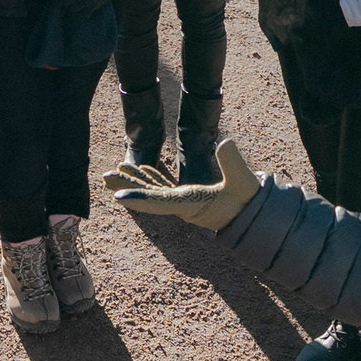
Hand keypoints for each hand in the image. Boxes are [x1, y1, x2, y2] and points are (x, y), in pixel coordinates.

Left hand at [105, 140, 258, 231]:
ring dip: (136, 180)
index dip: (140, 197)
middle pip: (149, 196)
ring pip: (154, 191)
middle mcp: (182, 206)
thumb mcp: (244, 182)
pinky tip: (143, 168)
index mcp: (192, 204)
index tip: (119, 197)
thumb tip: (225, 142)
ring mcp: (184, 202)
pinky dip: (153, 177)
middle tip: (105, 177)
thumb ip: (234, 164)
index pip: (161, 200)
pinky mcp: (188, 197)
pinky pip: (165, 187)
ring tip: (117, 169)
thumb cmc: (249, 201)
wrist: (255, 217)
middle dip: (127, 186)